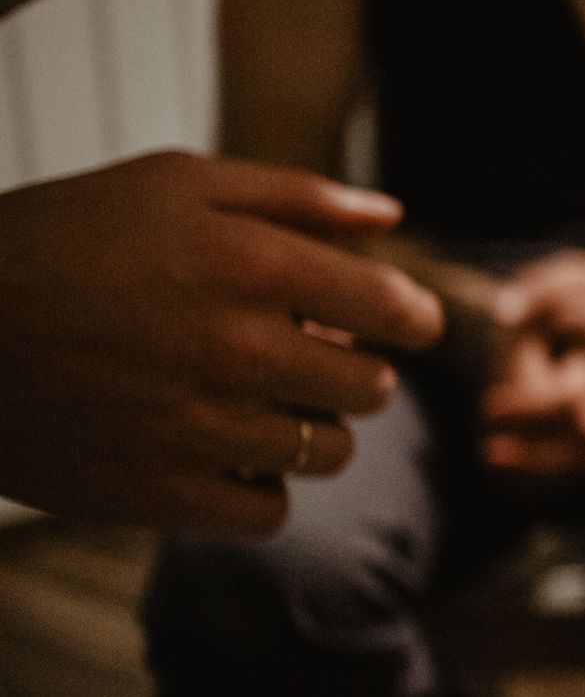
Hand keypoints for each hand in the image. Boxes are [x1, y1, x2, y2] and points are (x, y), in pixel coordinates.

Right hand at [0, 152, 443, 533]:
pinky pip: (269, 511)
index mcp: (249, 264)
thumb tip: (394, 220)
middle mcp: (235, 348)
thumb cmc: (61, 240)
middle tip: (309, 357)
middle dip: (354, 371)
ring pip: (328, 452)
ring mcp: (198, 428)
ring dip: (311, 429)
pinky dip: (258, 486)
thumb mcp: (173, 185)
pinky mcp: (157, 495)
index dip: (412, 318)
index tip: (403, 323)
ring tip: (261, 401)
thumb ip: (296, 197)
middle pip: (370, 387)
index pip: (394, 309)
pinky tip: (222, 449)